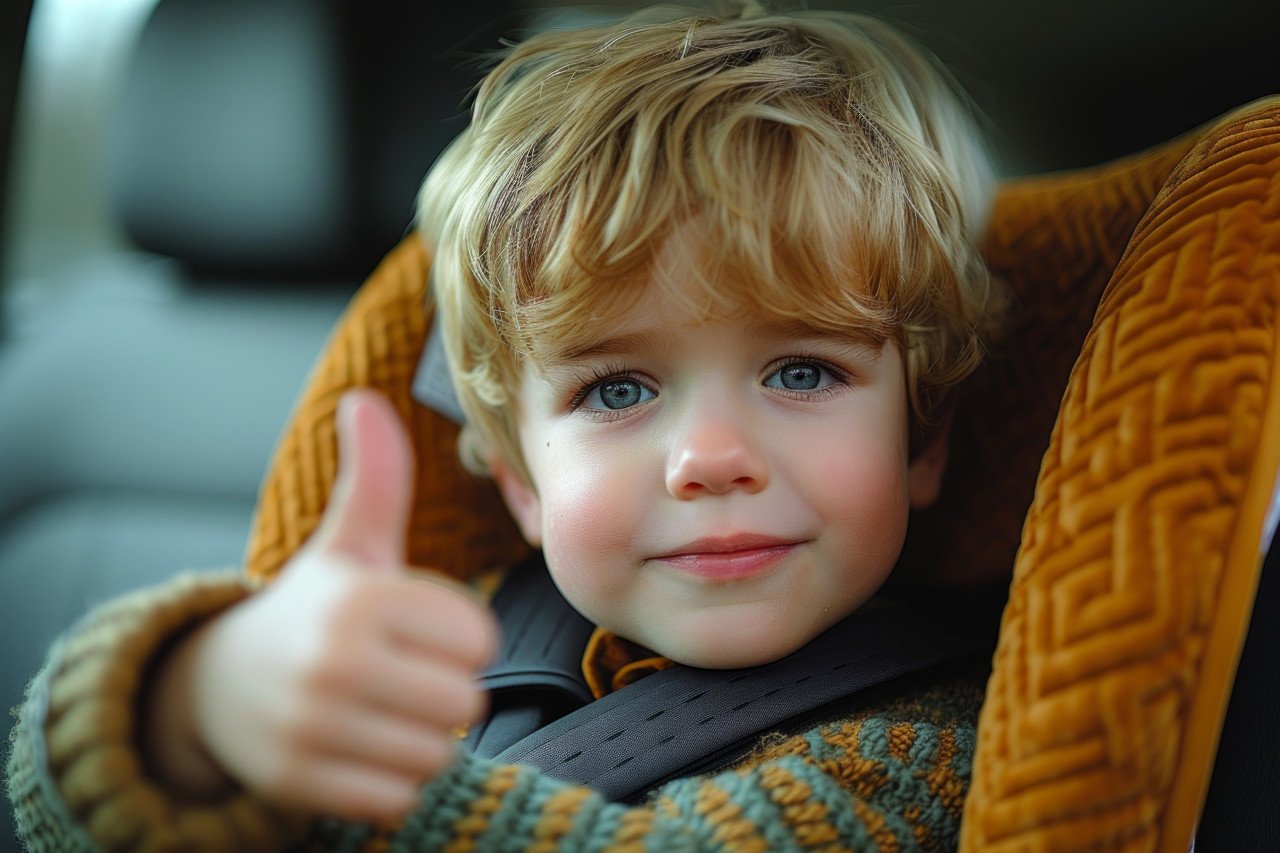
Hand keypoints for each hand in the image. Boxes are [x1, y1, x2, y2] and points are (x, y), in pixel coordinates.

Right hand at [146, 389, 497, 821]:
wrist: (218, 682)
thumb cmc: (312, 606)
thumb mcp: (346, 541)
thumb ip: (376, 478)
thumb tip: (365, 400)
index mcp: (360, 596)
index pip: (478, 638)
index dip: (460, 638)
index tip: (424, 632)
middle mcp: (333, 660)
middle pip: (464, 700)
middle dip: (445, 691)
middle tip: (405, 677)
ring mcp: (311, 725)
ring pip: (436, 752)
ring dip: (422, 738)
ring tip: (384, 710)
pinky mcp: (298, 782)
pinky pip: (398, 796)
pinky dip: (392, 780)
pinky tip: (363, 747)